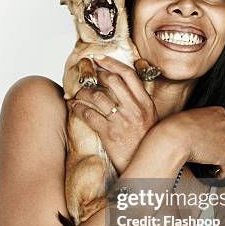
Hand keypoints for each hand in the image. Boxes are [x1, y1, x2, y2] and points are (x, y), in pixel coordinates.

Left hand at [71, 55, 158, 174]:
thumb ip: (138, 101)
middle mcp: (135, 109)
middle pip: (112, 81)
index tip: (100, 58)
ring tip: (79, 93)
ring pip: (97, 96)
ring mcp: (122, 121)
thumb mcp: (149, 118)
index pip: (129, 75)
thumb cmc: (144, 142)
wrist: (145, 166)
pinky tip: (74, 107)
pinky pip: (89, 115)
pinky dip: (78, 108)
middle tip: (86, 74)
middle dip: (96, 74)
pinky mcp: (110, 134)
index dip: (112, 63)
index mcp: (146, 103)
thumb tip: (121, 85)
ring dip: (84, 92)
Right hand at [163, 106, 224, 178]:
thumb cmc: (178, 126)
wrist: (176, 136)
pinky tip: (219, 173)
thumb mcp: (193, 115)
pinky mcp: (224, 154)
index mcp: (218, 112)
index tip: (221, 137)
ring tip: (221, 162)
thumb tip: (202, 128)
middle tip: (224, 149)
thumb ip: (204, 120)